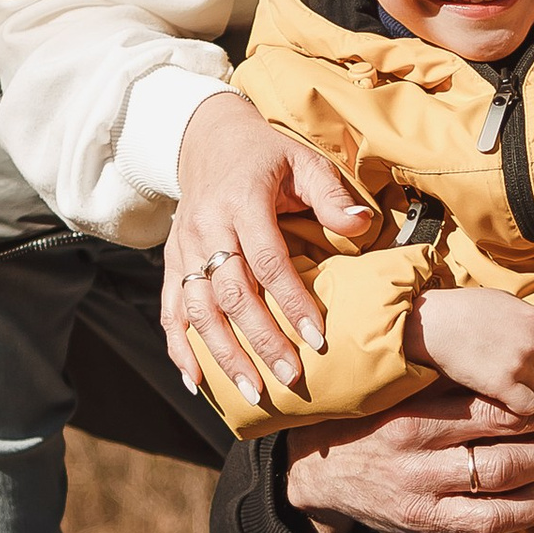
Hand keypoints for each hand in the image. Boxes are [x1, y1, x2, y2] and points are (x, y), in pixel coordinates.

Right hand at [165, 89, 377, 397]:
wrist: (207, 140)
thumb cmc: (266, 156)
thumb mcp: (304, 162)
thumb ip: (332, 195)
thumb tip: (362, 225)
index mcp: (242, 202)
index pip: (267, 261)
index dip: (292, 302)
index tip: (318, 339)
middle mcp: (207, 229)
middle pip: (231, 295)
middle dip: (260, 341)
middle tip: (289, 379)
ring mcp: (184, 249)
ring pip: (197, 311)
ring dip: (223, 355)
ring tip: (250, 392)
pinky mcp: (171, 264)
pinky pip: (171, 311)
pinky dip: (180, 350)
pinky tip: (197, 383)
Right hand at [281, 381, 533, 532]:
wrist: (316, 472)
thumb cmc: (372, 422)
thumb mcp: (402, 393)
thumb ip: (450, 384)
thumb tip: (518, 370)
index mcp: (417, 409)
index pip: (498, 402)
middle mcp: (420, 450)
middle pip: (510, 435)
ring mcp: (424, 491)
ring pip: (504, 476)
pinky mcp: (426, 524)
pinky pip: (490, 521)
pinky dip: (525, 509)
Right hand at [409, 286, 533, 416]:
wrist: (433, 324)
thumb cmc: (465, 310)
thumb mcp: (505, 302)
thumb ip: (531, 316)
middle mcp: (532, 341)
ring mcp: (518, 365)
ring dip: (533, 388)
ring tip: (510, 378)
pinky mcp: (501, 386)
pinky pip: (529, 407)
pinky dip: (521, 405)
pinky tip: (506, 398)